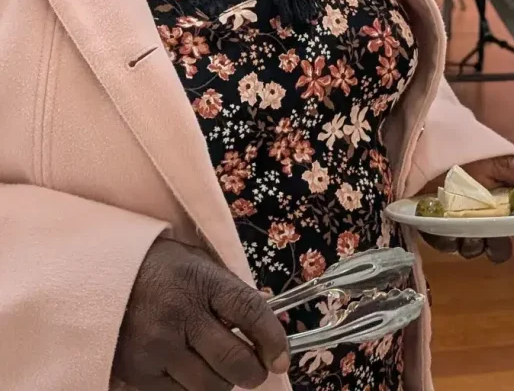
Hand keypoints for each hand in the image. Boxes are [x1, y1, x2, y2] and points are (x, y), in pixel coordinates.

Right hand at [112, 237, 289, 390]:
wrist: (101, 280)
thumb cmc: (161, 269)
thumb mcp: (199, 264)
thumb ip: (228, 292)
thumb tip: (263, 325)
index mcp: (203, 282)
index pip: (250, 312)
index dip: (273, 339)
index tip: (282, 357)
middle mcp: (181, 315)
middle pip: (233, 359)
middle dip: (253, 372)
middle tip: (255, 371)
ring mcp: (158, 347)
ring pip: (208, 386)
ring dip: (223, 384)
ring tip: (222, 372)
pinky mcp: (139, 373)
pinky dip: (193, 389)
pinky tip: (192, 373)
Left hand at [419, 156, 513, 262]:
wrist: (429, 144)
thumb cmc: (469, 153)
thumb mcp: (500, 160)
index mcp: (505, 203)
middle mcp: (485, 218)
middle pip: (499, 246)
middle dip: (498, 247)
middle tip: (493, 238)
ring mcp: (460, 224)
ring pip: (473, 249)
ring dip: (472, 246)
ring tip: (466, 232)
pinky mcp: (436, 228)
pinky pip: (445, 245)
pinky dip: (446, 241)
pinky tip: (445, 230)